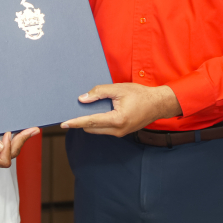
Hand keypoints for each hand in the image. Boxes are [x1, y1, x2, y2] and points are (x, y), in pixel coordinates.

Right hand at [0, 111, 39, 171]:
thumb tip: (0, 147)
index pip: (3, 160)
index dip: (8, 148)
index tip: (7, 132)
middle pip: (9, 157)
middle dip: (20, 142)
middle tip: (32, 129)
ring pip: (11, 153)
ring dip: (21, 141)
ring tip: (32, 130)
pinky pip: (9, 150)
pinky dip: (17, 141)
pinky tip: (25, 133)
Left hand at [60, 83, 180, 136]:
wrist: (158, 104)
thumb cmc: (140, 95)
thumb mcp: (119, 89)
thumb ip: (99, 93)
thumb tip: (82, 99)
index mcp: (117, 119)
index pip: (90, 122)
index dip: (76, 122)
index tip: (63, 124)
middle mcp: (118, 130)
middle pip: (91, 128)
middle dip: (81, 121)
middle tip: (73, 109)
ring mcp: (120, 133)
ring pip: (97, 130)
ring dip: (90, 122)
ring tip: (85, 108)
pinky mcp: (122, 132)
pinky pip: (105, 129)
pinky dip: (98, 122)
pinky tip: (96, 112)